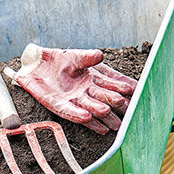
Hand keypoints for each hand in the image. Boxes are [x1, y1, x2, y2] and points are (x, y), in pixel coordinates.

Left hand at [3, 43, 137, 134]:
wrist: (37, 64)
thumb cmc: (60, 60)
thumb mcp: (75, 56)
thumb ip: (88, 57)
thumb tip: (100, 55)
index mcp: (95, 80)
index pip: (113, 84)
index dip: (124, 88)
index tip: (137, 91)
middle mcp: (87, 93)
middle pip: (105, 99)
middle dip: (116, 104)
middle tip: (129, 110)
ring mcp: (73, 100)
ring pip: (90, 108)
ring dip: (99, 113)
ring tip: (110, 118)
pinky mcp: (57, 105)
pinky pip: (69, 111)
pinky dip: (78, 114)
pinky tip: (87, 117)